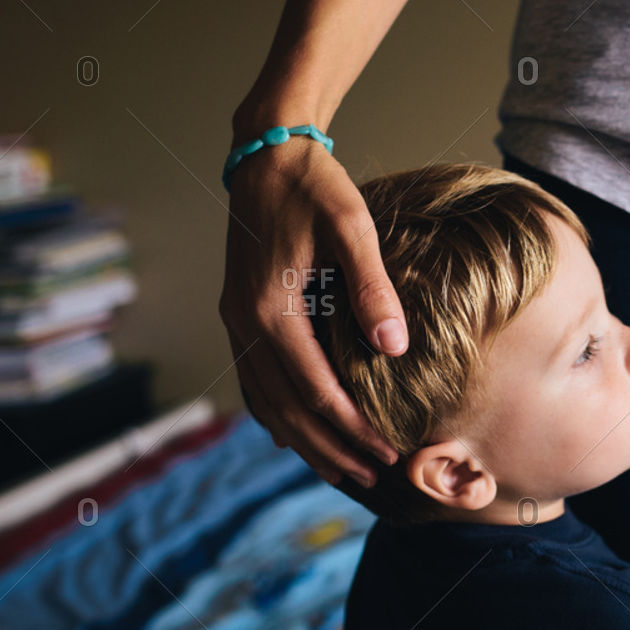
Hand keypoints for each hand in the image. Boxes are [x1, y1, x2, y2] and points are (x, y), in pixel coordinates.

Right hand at [217, 129, 407, 486]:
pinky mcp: (238, 312)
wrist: (265, 152)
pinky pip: (255, 380)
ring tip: (341, 470)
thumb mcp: (351, 228)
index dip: (353, 428)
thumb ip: (372, 289)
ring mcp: (235, 319)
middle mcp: (244, 322)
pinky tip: (293, 435)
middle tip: (372, 477)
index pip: (315, 390)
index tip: (390, 452)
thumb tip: (394, 350)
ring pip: (266, 401)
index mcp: (269, 309)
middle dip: (330, 448)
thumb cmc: (313, 187)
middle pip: (286, 409)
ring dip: (304, 440)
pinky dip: (277, 414)